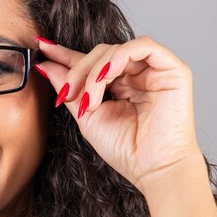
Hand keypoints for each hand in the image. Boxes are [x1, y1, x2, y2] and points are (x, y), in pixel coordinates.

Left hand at [34, 35, 204, 197]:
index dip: (65, 55)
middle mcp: (138, 74)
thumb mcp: (87, 116)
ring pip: (116, 49)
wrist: (153, 170)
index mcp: (120, 85)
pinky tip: (106, 78)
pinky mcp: (173, 70)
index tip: (42, 49)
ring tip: (90, 100)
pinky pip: (143, 46)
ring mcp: (156, 71)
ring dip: (95, 71)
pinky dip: (118, 58)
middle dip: (77, 69)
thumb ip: (69, 88)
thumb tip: (45, 66)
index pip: (91, 62)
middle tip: (66, 93)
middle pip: (100, 53)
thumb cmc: (125, 149)